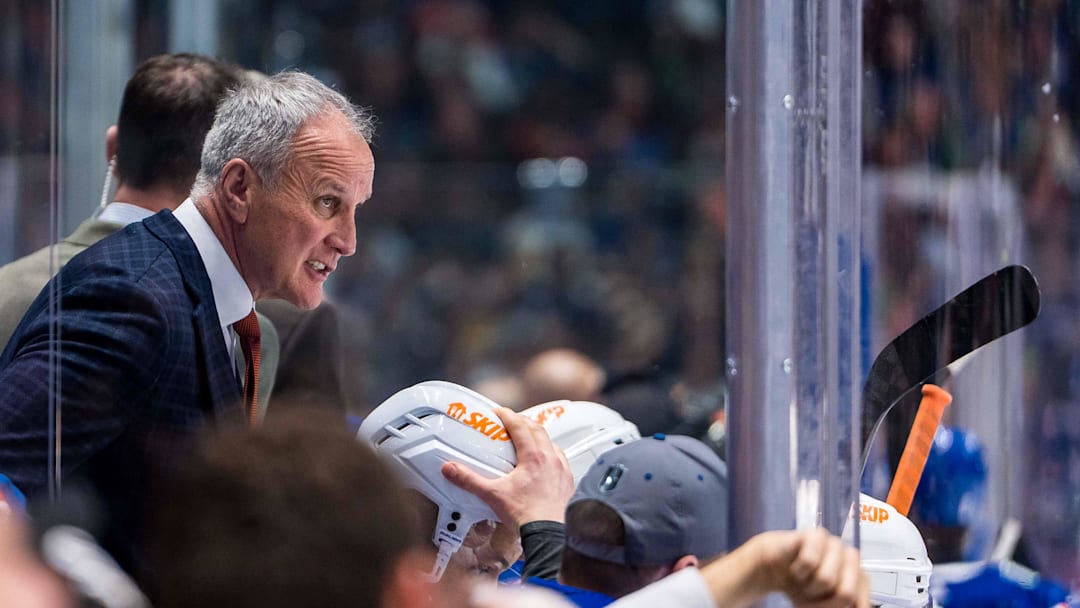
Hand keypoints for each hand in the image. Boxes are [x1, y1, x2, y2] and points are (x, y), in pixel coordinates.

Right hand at [442, 407, 574, 528]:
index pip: (520, 426)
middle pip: (538, 430)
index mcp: (533, 457)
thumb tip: (451, 469)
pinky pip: (561, 460)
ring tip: (529, 439)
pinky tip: (546, 461)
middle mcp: (550, 459)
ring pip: (552, 443)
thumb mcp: (491, 494)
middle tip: (512, 421)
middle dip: (524, 422)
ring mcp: (561, 470)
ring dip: (539, 437)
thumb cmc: (524, 515)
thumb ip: (469, 480)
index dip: (508, 416)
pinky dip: (552, 454)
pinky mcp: (567, 482)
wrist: (546, 534)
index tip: (500, 412)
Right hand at [703, 528, 868, 607]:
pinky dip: (799, 571)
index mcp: (857, 575)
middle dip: (823, 598)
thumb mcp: (822, 605)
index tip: (822, 603)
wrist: (771, 567)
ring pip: (827, 579)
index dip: (838, 606)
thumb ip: (840, 603)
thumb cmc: (799, 584)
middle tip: (810, 590)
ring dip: (809, 585)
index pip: (859, 597)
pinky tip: (796, 566)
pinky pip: (810, 562)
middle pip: (846, 592)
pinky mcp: (815, 534)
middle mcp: (849, 558)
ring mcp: (834, 544)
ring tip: (803, 577)